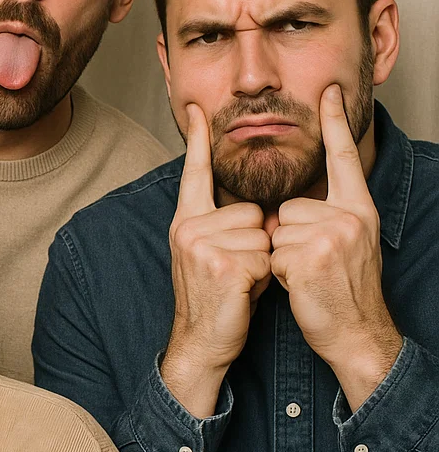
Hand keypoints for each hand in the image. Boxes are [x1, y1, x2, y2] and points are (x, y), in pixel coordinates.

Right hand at [162, 105, 272, 416]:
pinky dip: (263, 278)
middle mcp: (188, 227)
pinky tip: (243, 292)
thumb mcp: (211, 255)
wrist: (201, 342)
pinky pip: (264, 255)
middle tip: (238, 272)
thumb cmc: (216, 301)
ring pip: (261, 234)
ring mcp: (201, 245)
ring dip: (262, 262)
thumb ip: (226, 227)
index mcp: (186, 222)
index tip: (199, 109)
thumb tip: (262, 213)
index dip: (197, 141)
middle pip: (251, 211)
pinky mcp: (220, 263)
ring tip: (241, 283)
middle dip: (257, 243)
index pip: (194, 173)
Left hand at [270, 85, 400, 407]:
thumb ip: (324, 218)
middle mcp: (350, 216)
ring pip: (276, 232)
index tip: (328, 91)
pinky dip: (277, 275)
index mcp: (359, 209)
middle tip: (311, 265)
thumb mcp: (344, 245)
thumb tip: (285, 209)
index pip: (344, 159)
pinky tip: (300, 286)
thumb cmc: (340, 291)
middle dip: (286, 240)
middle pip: (287, 208)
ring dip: (280, 258)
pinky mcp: (312, 255)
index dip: (335, 124)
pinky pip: (272, 254)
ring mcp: (333, 235)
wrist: (354, 332)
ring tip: (306, 276)